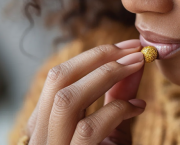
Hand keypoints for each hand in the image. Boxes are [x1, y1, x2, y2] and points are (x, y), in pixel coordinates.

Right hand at [25, 39, 145, 144]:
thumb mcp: (112, 128)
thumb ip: (118, 97)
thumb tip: (135, 63)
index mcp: (47, 121)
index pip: (60, 75)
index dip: (94, 55)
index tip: (127, 46)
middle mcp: (41, 134)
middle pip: (58, 78)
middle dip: (99, 57)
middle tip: (135, 50)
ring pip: (67, 99)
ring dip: (107, 75)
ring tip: (137, 66)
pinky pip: (89, 130)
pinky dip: (117, 111)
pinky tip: (138, 109)